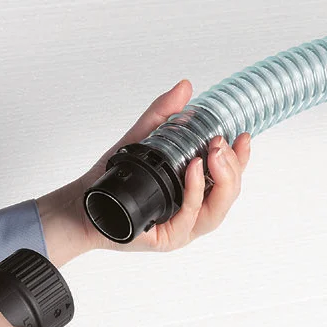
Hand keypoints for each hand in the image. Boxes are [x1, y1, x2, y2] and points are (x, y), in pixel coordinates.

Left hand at [36, 80, 250, 264]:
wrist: (84, 202)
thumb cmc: (114, 177)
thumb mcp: (142, 138)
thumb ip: (163, 114)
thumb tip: (185, 87)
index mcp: (194, 192)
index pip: (229, 179)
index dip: (242, 159)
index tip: (242, 136)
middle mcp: (192, 212)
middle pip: (229, 196)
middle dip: (232, 167)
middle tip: (220, 143)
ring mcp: (181, 227)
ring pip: (216, 211)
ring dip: (221, 181)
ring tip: (213, 155)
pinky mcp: (167, 238)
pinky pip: (189, 218)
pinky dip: (195, 193)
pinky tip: (194, 171)